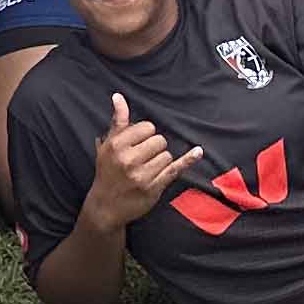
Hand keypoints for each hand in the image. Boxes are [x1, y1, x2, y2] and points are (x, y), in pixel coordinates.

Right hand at [82, 92, 209, 233]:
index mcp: (117, 145)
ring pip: (167, 156)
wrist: (105, 206)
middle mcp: (129, 160)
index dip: (146, 135)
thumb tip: (118, 96)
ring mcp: (142, 175)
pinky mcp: (154, 188)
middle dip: (154, 147)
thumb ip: (118, 121)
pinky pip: (175, 169)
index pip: (147, 128)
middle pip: (160, 140)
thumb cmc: (108, 171)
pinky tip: (198, 152)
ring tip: (146, 169)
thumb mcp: (108, 145)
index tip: (138, 144)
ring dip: (161, 161)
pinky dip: (188, 160)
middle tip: (142, 158)